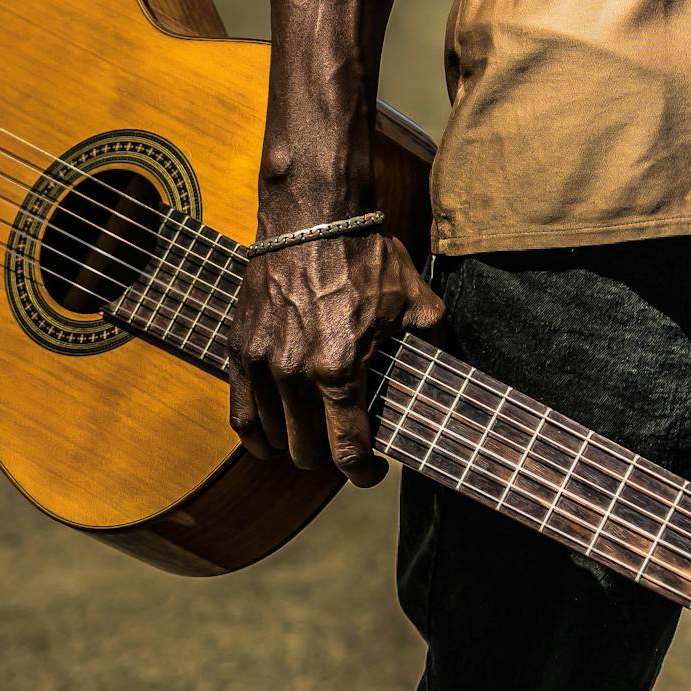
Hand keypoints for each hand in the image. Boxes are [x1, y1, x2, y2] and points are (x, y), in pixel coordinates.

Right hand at [226, 229, 444, 485]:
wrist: (311, 218)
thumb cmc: (366, 256)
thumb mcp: (414, 299)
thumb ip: (432, 341)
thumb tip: (451, 372)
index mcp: (340, 369)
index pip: (348, 451)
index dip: (365, 473)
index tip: (373, 471)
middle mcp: (295, 375)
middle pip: (308, 452)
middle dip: (331, 458)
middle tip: (346, 444)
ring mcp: (262, 365)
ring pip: (275, 438)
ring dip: (296, 444)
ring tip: (314, 434)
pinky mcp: (239, 351)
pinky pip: (240, 415)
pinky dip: (257, 435)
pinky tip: (271, 439)